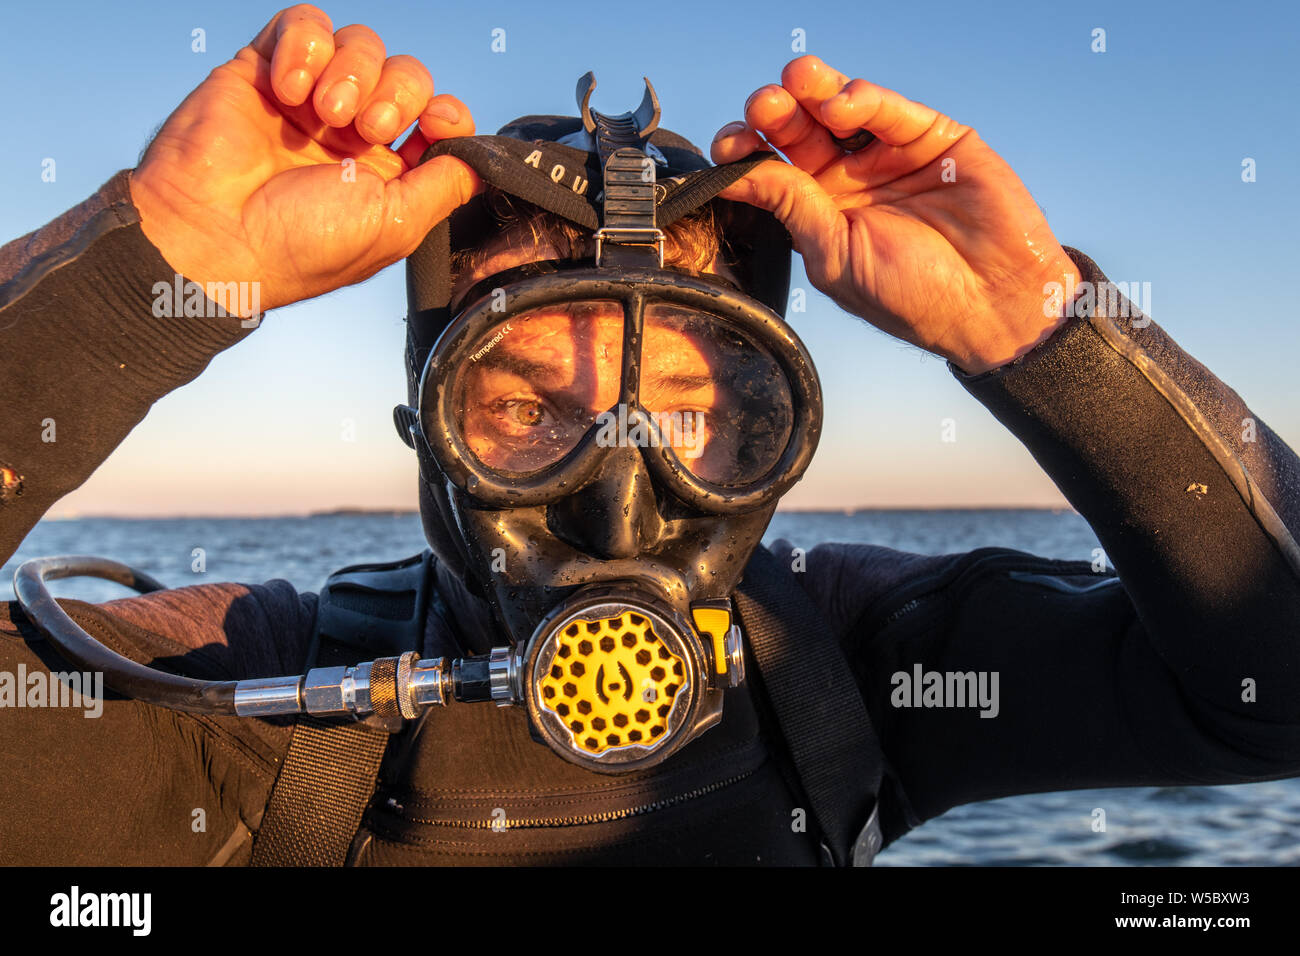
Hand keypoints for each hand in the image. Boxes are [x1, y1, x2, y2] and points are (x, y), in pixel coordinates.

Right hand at [129, 4, 481, 315]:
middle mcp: (351, 133)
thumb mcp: (397, 224)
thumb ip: (447, 185)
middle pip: (408, 74)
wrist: (214, 236)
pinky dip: (307, 45)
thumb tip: (486, 160)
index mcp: (387, 172)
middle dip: (399, 92)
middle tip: (368, 128)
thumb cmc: (301, 244)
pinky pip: (305, 23)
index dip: (446, 114)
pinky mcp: (264, 68)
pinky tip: (291, 88)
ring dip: (354, 72)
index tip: (433, 128)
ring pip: (361, 44)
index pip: (439, 117)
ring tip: (325, 113)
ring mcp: (308, 98)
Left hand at [711, 55, 1081, 374]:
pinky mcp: (930, 136)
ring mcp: (888, 155)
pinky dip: (860, 98)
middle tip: (762, 106)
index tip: (728, 144)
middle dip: (774, 112)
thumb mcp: (836, 256)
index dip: (747, 151)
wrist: (992, 303)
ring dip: (811, 90)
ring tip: (795, 83)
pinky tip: (841, 103)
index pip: (773, 169)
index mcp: (820, 213)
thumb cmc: (913, 298)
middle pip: (799, 131)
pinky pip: (887, 108)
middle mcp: (849, 180)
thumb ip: (791, 207)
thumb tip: (732, 173)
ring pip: (839, 109)